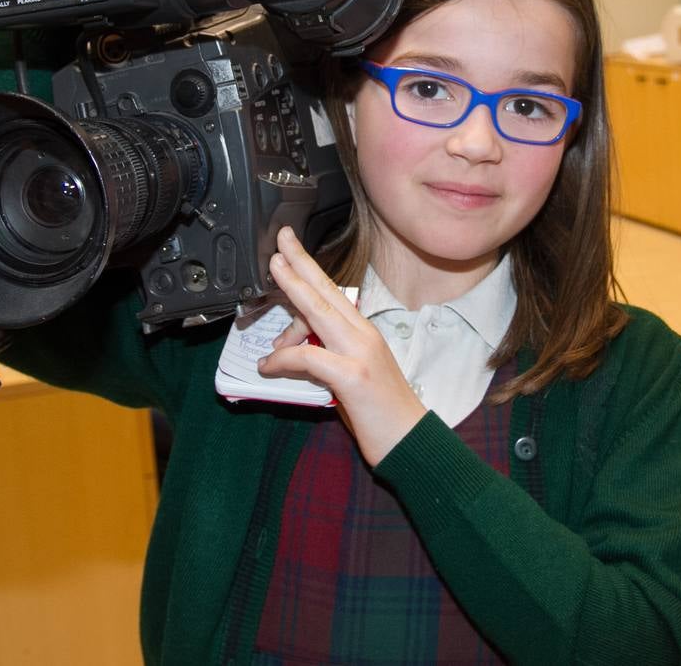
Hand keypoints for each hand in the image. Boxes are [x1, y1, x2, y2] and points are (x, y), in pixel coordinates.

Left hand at [260, 226, 426, 465]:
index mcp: (363, 332)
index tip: (292, 249)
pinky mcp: (353, 376)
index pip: (333, 292)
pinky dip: (284, 358)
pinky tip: (268, 365)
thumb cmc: (381, 411)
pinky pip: (308, 357)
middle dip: (301, 261)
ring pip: (319, 311)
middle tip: (280, 239)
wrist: (412, 442)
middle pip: (326, 290)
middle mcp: (363, 335)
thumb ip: (325, 354)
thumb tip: (292, 348)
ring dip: (293, 290)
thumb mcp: (351, 374)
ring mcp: (360, 353)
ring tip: (271, 280)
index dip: (311, 268)